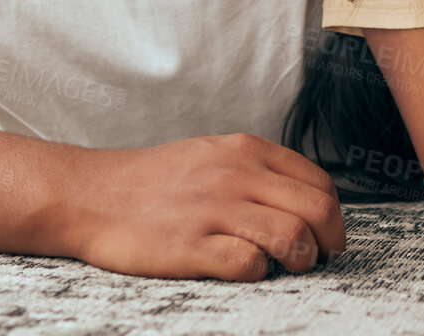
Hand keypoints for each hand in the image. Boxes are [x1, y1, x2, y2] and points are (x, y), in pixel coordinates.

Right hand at [66, 133, 345, 280]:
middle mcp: (235, 175)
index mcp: (246, 151)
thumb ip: (257, 170)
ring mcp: (212, 210)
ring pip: (291, 236)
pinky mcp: (189, 246)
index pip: (318, 182)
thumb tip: (305, 197)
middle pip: (316, 209)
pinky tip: (247, 269)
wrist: (90, 194)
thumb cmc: (153, 181)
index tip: (329, 234)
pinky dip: (258, 272)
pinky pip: (248, 263)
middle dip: (329, 240)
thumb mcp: (212, 154)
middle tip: (321, 257)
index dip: (334, 214)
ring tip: (289, 266)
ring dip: (301, 260)